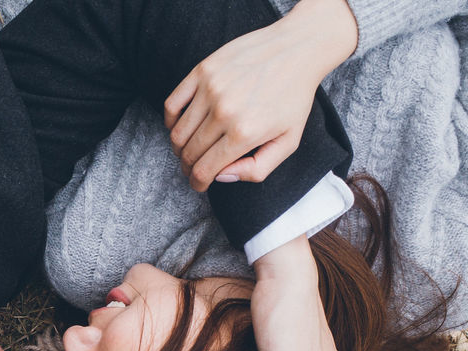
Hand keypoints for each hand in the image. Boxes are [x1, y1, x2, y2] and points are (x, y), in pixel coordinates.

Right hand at [163, 0, 357, 190]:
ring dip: (179, 147)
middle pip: (188, 153)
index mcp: (244, 133)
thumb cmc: (294, 97)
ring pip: (177, 132)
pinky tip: (181, 125)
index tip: (198, 184)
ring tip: (188, 149)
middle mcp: (224, 111)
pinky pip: (171, 104)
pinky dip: (170, 121)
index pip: (204, 170)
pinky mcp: (203, 70)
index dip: (197, 183)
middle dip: (188, 167)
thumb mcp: (288, 142)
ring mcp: (210, 89)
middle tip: (193, 168)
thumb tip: (221, 176)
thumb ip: (257, 169)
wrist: (297, 49)